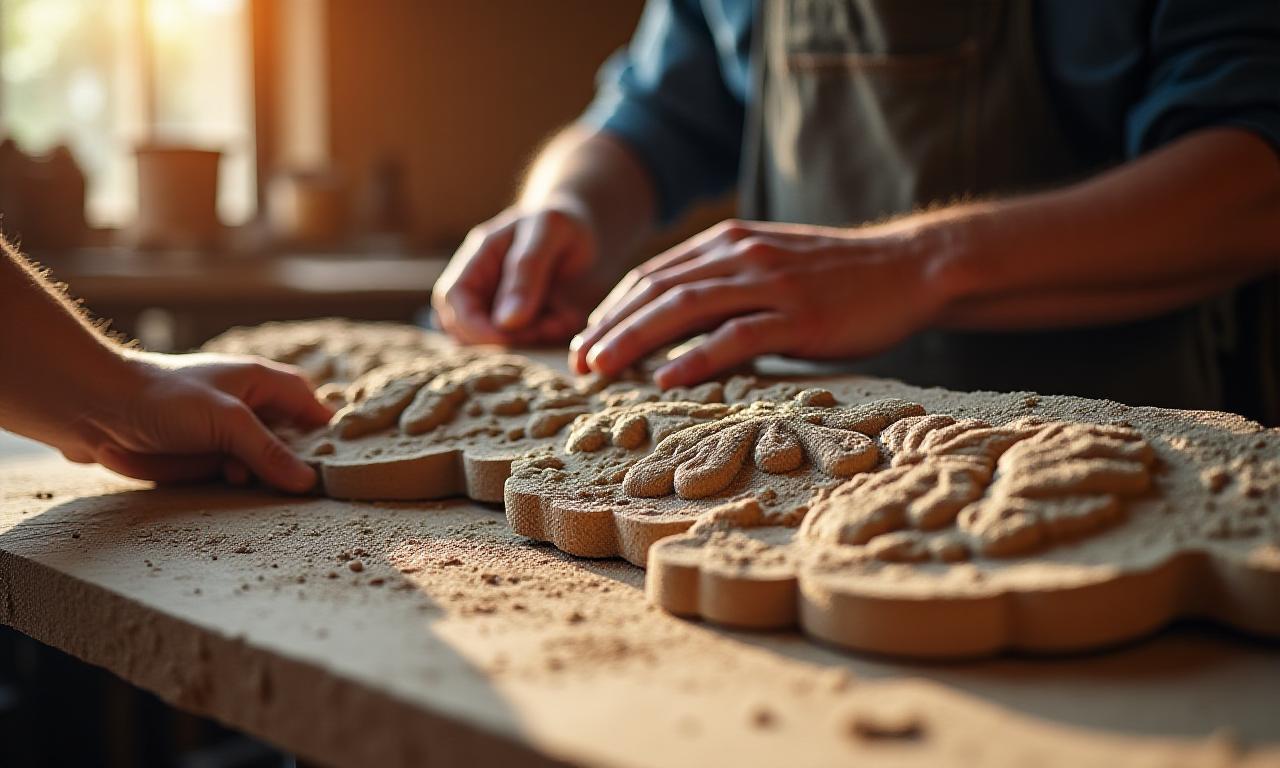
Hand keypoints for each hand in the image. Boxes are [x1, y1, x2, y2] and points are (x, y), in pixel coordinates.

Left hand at [59, 352, 332, 492]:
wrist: (90, 406)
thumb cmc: (161, 398)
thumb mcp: (226, 423)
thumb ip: (269, 452)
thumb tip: (308, 482)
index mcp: (261, 381)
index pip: (313, 408)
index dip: (326, 436)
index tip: (337, 466)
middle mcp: (246, 405)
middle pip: (289, 440)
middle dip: (286, 462)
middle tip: (291, 483)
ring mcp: (223, 431)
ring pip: (259, 463)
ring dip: (251, 474)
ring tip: (232, 473)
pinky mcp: (200, 453)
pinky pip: (228, 474)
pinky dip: (224, 480)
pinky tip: (213, 478)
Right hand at [432, 200, 596, 344]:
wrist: (580, 227)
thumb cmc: (560, 222)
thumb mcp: (548, 232)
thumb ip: (527, 272)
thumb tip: (507, 322)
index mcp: (477, 258)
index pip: (452, 299)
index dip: (473, 326)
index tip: (508, 338)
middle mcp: (479, 285)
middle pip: (462, 328)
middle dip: (500, 340)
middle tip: (543, 329)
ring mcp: (495, 306)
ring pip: (489, 342)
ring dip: (522, 343)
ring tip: (557, 321)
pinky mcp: (517, 323)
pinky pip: (520, 344)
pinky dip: (540, 341)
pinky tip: (562, 322)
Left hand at [569, 219, 949, 386]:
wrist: (908, 267)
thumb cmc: (836, 278)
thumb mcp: (769, 268)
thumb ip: (722, 287)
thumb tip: (670, 331)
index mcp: (729, 242)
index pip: (653, 275)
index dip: (611, 309)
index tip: (584, 341)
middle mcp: (741, 255)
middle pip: (657, 289)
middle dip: (609, 326)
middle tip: (576, 363)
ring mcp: (771, 284)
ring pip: (685, 308)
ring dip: (635, 338)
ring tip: (602, 368)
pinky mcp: (800, 316)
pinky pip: (738, 336)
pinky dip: (697, 356)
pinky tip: (667, 379)